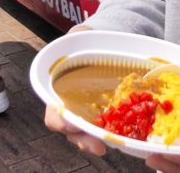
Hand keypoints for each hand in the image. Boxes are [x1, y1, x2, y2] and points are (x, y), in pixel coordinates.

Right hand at [43, 25, 104, 154]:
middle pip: (73, 132)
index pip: (54, 113)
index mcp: (61, 92)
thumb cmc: (89, 42)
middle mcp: (74, 108)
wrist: (108, 46)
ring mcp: (91, 114)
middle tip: (96, 144)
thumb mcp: (81, 36)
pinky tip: (125, 137)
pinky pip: (110, 129)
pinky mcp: (111, 115)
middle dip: (82, 139)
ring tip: (107, 145)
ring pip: (89, 136)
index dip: (60, 120)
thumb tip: (77, 35)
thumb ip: (77, 37)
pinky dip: (115, 135)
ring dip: (96, 142)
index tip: (70, 123)